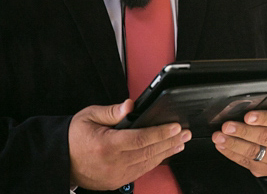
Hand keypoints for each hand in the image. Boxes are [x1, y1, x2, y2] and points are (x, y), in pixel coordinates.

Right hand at [68, 99, 189, 189]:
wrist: (60, 161)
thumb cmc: (74, 137)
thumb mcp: (88, 116)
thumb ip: (111, 111)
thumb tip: (130, 105)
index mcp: (106, 146)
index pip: (141, 139)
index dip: (161, 132)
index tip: (176, 126)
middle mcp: (112, 163)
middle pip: (149, 152)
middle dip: (170, 141)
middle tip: (186, 133)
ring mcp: (115, 175)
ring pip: (148, 163)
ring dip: (167, 152)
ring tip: (181, 142)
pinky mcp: (116, 182)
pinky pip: (140, 171)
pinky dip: (155, 162)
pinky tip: (165, 153)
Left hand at [213, 98, 266, 177]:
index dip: (263, 118)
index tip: (248, 116)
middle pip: (264, 137)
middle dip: (243, 131)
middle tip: (227, 126)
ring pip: (253, 151)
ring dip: (233, 144)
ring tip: (219, 137)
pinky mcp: (266, 169)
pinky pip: (246, 161)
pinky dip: (232, 153)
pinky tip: (222, 146)